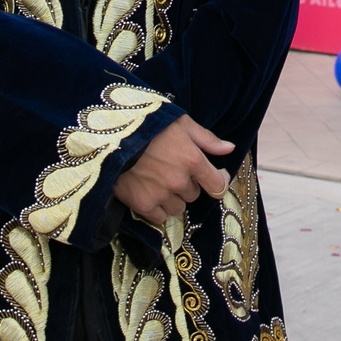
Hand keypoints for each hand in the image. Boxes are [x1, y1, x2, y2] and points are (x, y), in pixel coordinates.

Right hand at [112, 115, 232, 223]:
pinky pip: (160, 217)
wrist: (110, 137)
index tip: (213, 176)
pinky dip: (158, 209)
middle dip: (188, 184)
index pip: (217, 185)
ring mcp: (161, 195)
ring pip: (179, 208)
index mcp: (193, 160)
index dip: (218, 181)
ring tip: (159, 181)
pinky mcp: (142, 205)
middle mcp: (180, 181)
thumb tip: (230, 149)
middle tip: (172, 169)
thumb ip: (207, 139)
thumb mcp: (181, 123)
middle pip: (194, 194)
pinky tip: (150, 193)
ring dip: (174, 198)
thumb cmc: (148, 125)